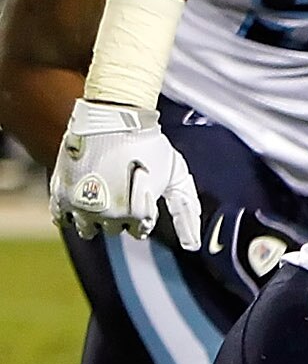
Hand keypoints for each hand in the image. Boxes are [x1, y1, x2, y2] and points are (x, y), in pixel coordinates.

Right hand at [51, 101, 198, 247]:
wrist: (114, 117)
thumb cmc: (150, 145)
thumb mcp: (176, 177)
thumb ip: (186, 212)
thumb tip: (192, 246)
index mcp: (137, 214)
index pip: (139, 231)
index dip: (142, 216)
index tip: (141, 196)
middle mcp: (109, 214)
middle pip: (113, 230)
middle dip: (119, 216)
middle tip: (122, 192)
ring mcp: (82, 204)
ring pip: (87, 228)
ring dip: (95, 219)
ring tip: (103, 198)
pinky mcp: (61, 191)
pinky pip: (60, 218)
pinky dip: (69, 215)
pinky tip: (80, 204)